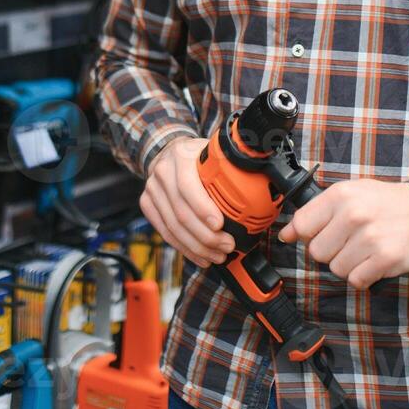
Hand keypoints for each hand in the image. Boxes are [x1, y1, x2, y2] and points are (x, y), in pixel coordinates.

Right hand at [140, 137, 234, 266]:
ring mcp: (151, 190)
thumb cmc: (197, 155)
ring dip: (198, 247)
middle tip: (228, 246)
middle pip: (181, 213)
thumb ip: (228, 164)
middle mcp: (162, 172)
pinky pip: (165, 233)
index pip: (188, 188)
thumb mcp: (212, 150)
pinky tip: (202, 257)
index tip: (221, 225)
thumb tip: (261, 179)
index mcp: (180, 157)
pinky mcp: (147, 205)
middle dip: (206, 236)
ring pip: (173, 228)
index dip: (203, 209)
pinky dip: (185, 249)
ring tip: (219, 256)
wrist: (169, 151)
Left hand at [278, 179, 408, 289]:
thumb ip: (315, 213)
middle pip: (317, 253)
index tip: (319, 235)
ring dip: (348, 265)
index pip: (302, 224)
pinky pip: (356, 280)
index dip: (307, 235)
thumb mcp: (348, 194)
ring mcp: (370, 237)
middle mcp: (353, 215)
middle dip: (330, 252)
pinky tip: (373, 260)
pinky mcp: (386, 258)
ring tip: (364, 249)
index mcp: (340, 195)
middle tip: (348, 241)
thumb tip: (285, 235)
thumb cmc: (381, 203)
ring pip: (336, 269)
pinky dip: (363, 276)